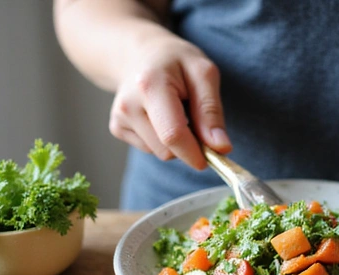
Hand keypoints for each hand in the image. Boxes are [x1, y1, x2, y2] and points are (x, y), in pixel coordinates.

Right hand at [108, 33, 230, 168]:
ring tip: (175, 112)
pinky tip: (161, 116)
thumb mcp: (203, 74)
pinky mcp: (117, 128)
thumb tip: (221, 148)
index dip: (195, 153)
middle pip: (167, 150)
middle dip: (189, 144)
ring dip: (176, 141)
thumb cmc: (176, 61)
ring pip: (160, 153)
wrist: (141, 54)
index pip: (173, 134)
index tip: (214, 158)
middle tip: (196, 120)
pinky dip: (162, 139)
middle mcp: (128, 105)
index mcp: (150, 86)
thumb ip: (212, 111)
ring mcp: (119, 118)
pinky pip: (150, 150)